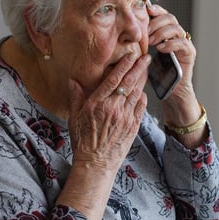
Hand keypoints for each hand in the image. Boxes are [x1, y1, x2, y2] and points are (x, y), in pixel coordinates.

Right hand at [67, 51, 148, 172]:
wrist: (96, 163)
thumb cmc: (83, 141)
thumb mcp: (74, 118)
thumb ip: (76, 97)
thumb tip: (73, 80)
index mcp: (97, 104)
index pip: (113, 80)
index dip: (123, 65)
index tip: (130, 55)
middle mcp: (113, 108)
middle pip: (129, 83)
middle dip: (138, 68)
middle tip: (145, 57)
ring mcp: (125, 117)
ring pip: (137, 93)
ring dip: (142, 80)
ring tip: (146, 69)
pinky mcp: (133, 126)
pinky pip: (141, 107)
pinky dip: (143, 97)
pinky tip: (142, 92)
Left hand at [147, 4, 199, 123]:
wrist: (169, 90)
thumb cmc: (154, 74)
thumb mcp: (141, 56)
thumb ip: (136, 45)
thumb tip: (119, 34)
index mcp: (165, 33)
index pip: (162, 15)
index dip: (155, 10)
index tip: (145, 9)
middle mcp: (176, 35)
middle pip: (169, 18)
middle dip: (155, 22)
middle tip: (145, 32)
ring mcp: (184, 43)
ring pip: (176, 28)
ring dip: (161, 32)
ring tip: (151, 41)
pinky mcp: (190, 53)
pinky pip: (182, 43)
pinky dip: (171, 44)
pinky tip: (161, 49)